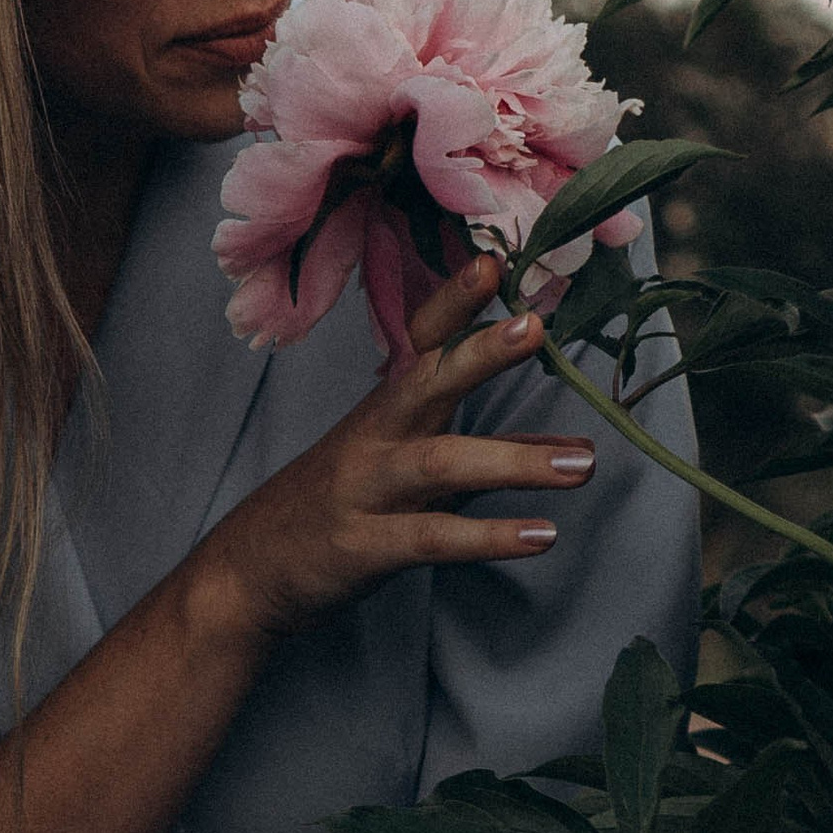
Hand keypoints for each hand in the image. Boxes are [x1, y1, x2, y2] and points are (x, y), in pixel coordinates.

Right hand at [189, 256, 597, 648]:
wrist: (249, 570)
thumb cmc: (339, 505)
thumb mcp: (410, 468)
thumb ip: (491, 453)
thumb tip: (569, 445)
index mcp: (386, 408)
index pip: (421, 340)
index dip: (454, 301)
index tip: (494, 262)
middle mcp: (374, 438)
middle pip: (425, 384)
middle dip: (479, 353)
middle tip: (535, 327)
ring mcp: (366, 491)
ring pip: (439, 464)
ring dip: (514, 462)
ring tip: (584, 465)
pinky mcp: (365, 548)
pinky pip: (431, 538)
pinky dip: (488, 536)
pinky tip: (542, 536)